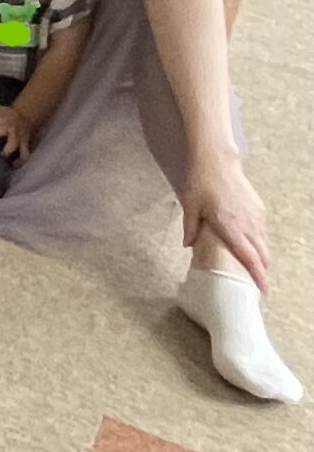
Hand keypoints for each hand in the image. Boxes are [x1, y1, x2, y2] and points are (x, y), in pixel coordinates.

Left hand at [181, 149, 272, 289]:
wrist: (217, 160)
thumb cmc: (201, 183)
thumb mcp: (190, 206)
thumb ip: (191, 228)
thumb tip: (187, 246)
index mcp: (232, 228)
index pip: (250, 258)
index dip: (258, 276)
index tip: (262, 290)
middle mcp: (248, 224)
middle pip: (262, 255)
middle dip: (261, 271)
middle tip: (256, 284)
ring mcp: (256, 216)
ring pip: (264, 243)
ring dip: (261, 257)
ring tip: (254, 268)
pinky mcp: (258, 208)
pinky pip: (262, 231)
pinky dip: (260, 242)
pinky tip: (251, 245)